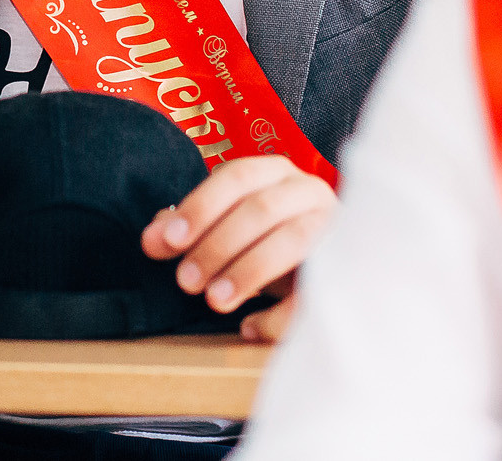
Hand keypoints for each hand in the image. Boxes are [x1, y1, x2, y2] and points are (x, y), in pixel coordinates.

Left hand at [139, 155, 335, 339]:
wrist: (332, 268)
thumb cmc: (269, 241)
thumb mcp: (230, 230)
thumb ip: (191, 229)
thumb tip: (151, 238)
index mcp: (276, 173)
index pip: (237, 176)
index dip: (200, 207)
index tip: (167, 242)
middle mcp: (308, 190)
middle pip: (261, 209)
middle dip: (217, 245)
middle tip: (185, 282)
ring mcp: (334, 226)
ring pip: (292, 240)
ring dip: (247, 272)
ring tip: (213, 301)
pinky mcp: (350, 268)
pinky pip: (317, 289)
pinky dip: (280, 312)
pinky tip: (250, 328)